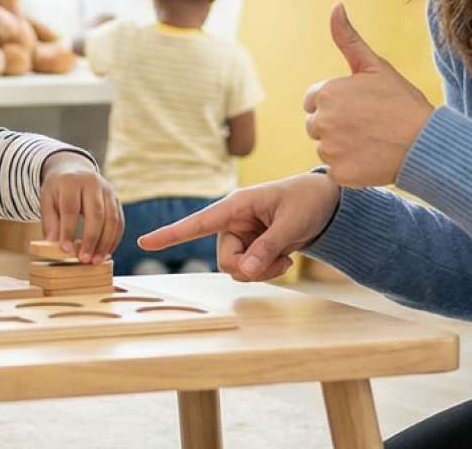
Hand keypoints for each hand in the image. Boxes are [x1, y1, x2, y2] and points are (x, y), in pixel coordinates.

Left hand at [38, 152, 122, 263]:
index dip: (68, 230)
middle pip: (96, 213)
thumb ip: (49, 220)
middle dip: (91, 239)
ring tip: (97, 260)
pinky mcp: (117, 199)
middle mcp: (93, 183)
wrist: (74, 169)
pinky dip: (114, 239)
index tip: (65, 249)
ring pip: (112, 219)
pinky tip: (106, 252)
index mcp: (71, 181)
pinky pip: (119, 221)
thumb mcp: (47, 199)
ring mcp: (108, 191)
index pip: (71, 208)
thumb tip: (53, 242)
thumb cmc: (58, 189)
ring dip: (105, 242)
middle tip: (84, 259)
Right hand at [138, 174, 341, 281]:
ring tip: (284, 258)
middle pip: (224, 259)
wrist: (326, 204)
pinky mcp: (251, 247)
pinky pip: (249, 270)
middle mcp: (233, 221)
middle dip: (248, 267)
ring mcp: (242, 236)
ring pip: (236, 268)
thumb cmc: (307, 201)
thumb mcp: (292, 223)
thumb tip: (246, 270)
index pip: (198, 222)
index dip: (171, 234)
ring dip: (261, 271)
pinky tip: (284, 258)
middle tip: (278, 261)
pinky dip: (267, 271)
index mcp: (236, 205)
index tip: (145, 242)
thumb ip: (268, 247)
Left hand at [302, 3, 435, 186]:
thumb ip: (347, 38)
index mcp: (327, 93)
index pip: (314, 101)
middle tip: (368, 125)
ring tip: (371, 141)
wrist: (427, 142)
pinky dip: (350, 168)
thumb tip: (335, 5)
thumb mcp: (375, 65)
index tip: (360, 107)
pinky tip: (371, 158)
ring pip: (325, 149)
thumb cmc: (402, 101)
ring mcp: (330, 149)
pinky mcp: (339, 173)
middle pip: (316, 126)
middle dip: (336, 125)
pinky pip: (336, 170)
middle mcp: (322, 121)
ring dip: (342, 147)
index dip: (337, 104)